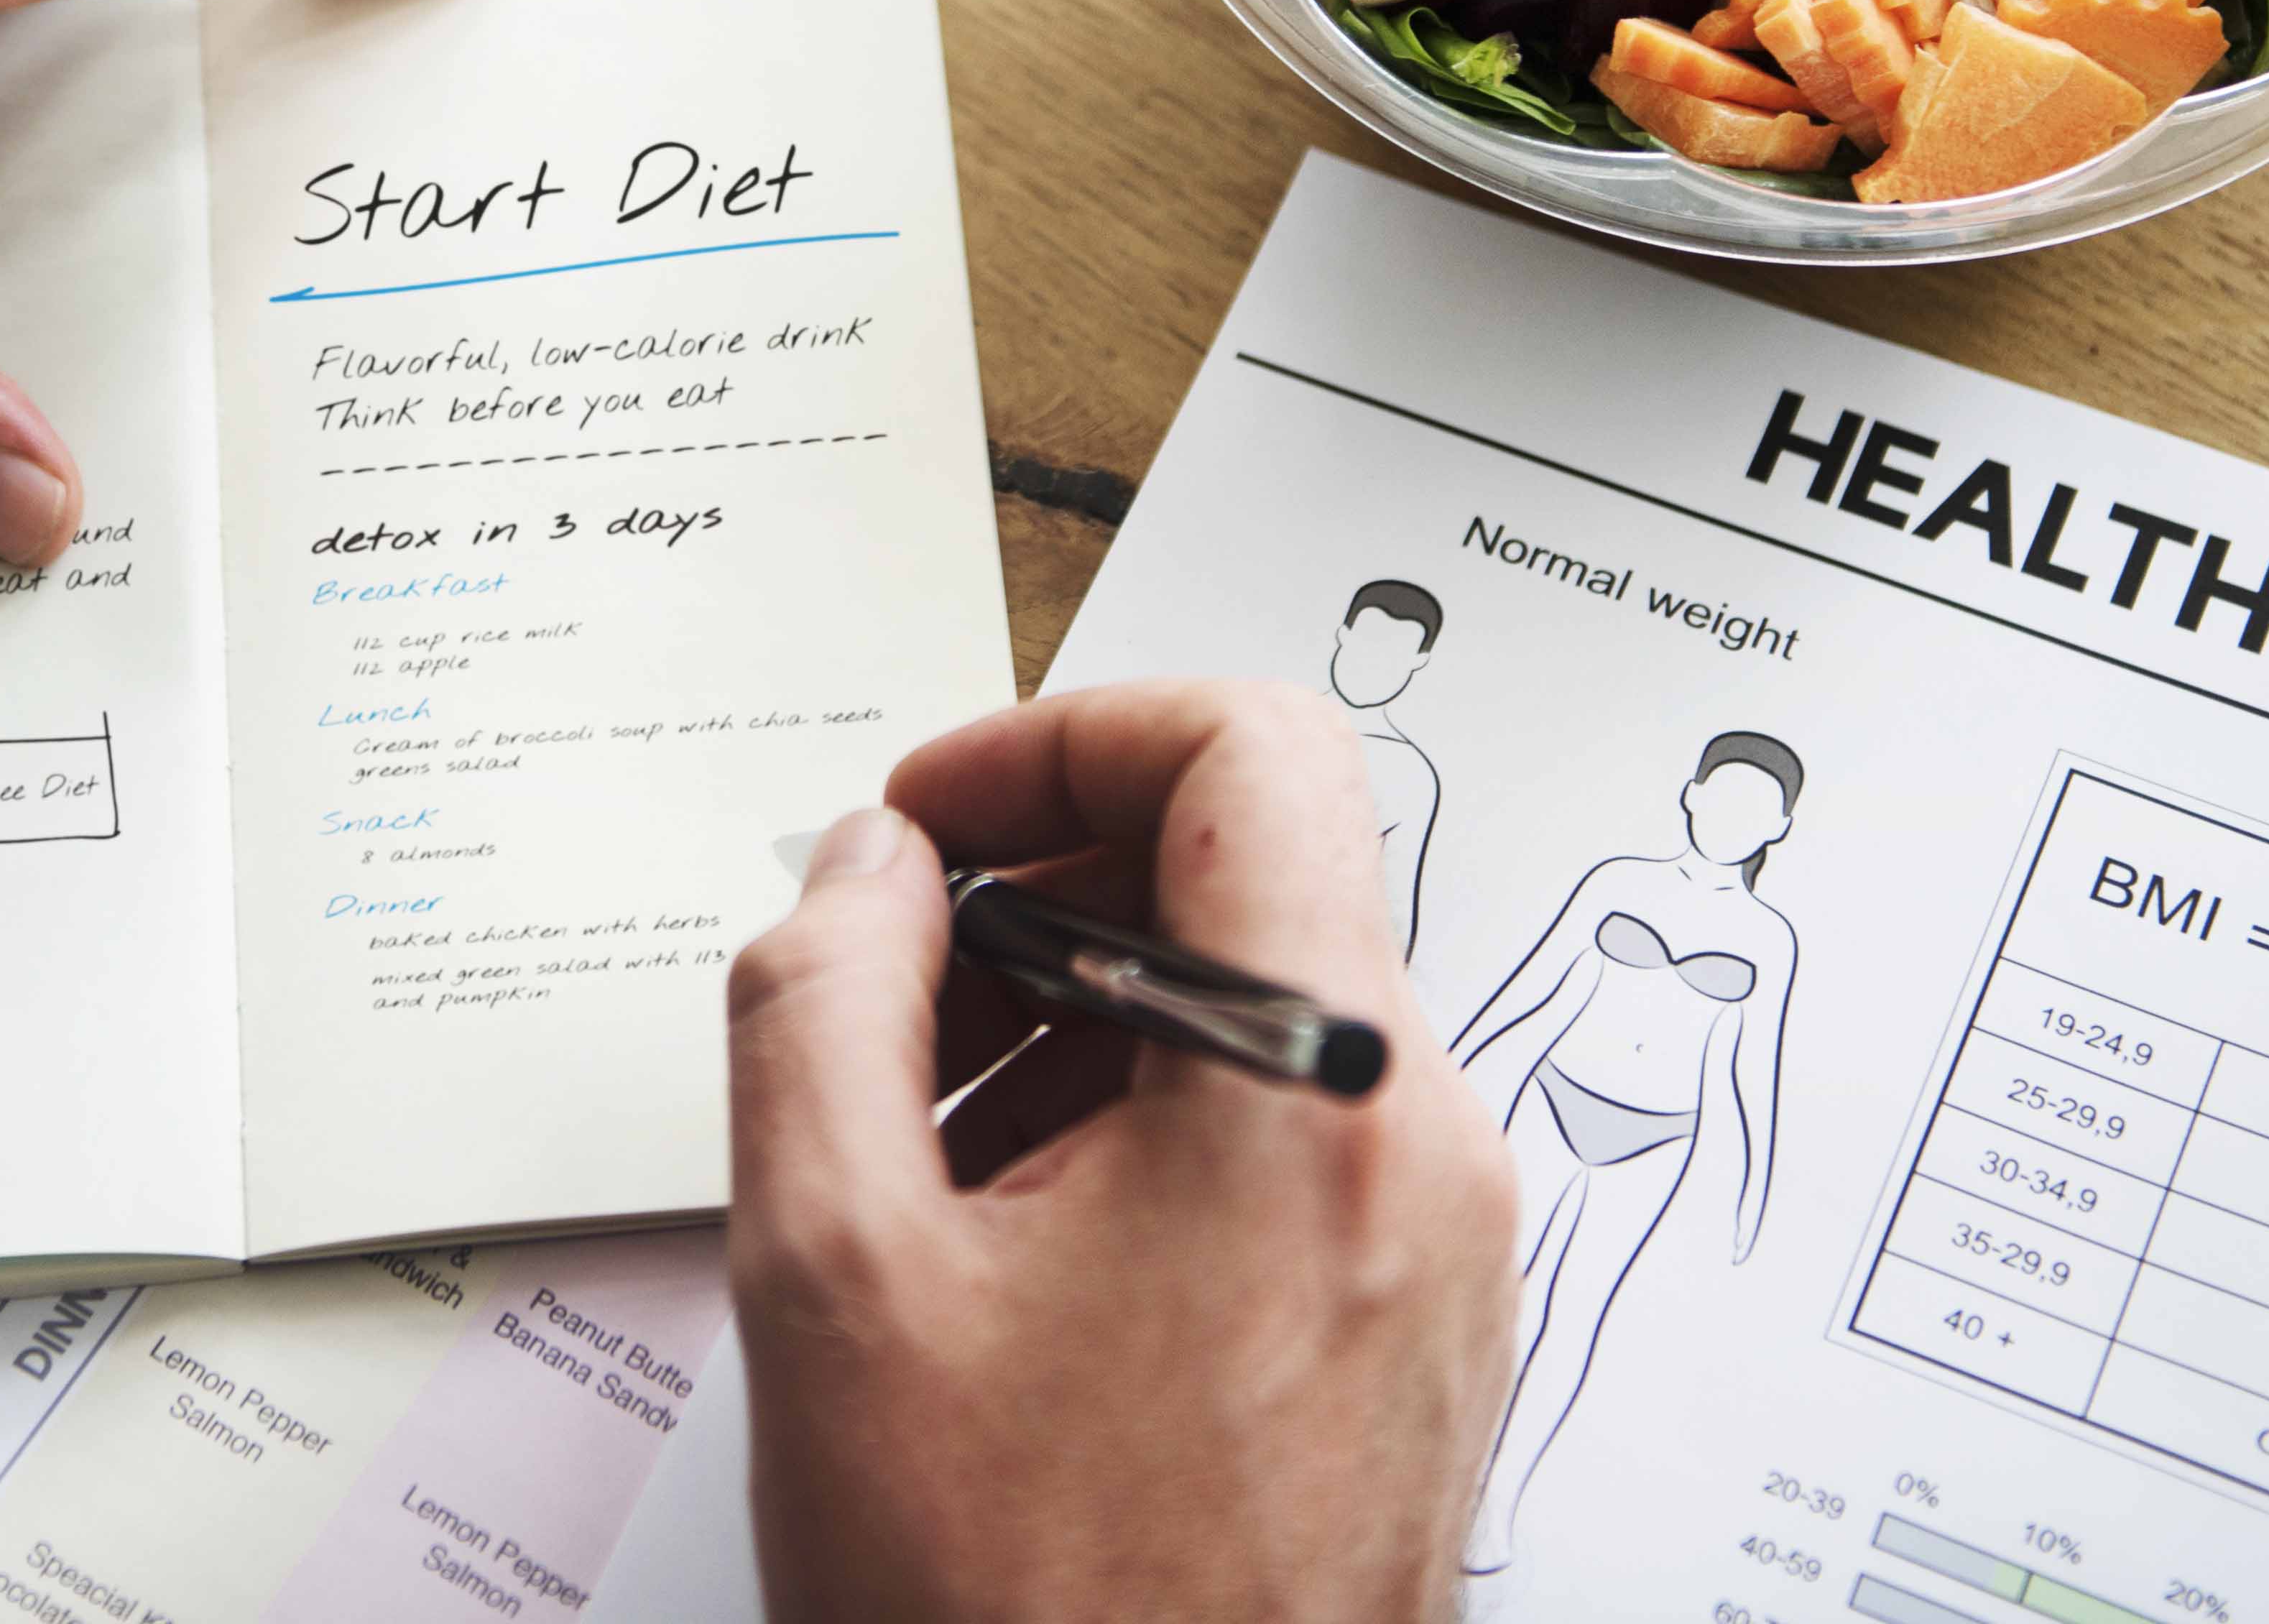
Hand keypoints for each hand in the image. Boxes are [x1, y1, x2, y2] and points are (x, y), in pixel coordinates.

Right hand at [727, 682, 1518, 1623]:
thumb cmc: (1014, 1614)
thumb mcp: (836, 1272)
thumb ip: (821, 1003)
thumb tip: (868, 864)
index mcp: (1317, 1088)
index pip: (1249, 744)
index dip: (1064, 733)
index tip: (928, 824)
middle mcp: (1425, 1143)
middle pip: (1251, 871)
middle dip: (1041, 893)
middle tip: (884, 993)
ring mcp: (1447, 1246)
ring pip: (1262, 1010)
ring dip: (1080, 1020)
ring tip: (923, 1150)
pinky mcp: (1428, 1331)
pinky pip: (1296, 1137)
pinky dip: (1150, 1127)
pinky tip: (1011, 1250)